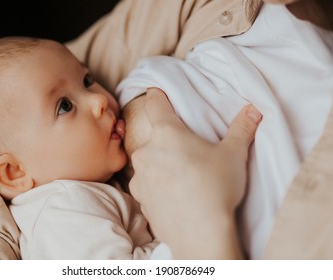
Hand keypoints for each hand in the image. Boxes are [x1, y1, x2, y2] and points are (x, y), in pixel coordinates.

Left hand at [129, 88, 261, 258]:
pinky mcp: (140, 198)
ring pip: (149, 162)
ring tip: (182, 177)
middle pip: (154, 137)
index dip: (156, 95)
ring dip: (160, 164)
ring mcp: (140, 176)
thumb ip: (242, 128)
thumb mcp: (234, 154)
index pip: (155, 103)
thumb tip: (254, 110)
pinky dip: (157, 186)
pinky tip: (174, 194)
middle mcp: (147, 151)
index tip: (156, 92)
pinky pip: (147, 185)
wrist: (200, 233)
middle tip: (186, 151)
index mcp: (167, 133)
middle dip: (167, 141)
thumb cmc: (216, 187)